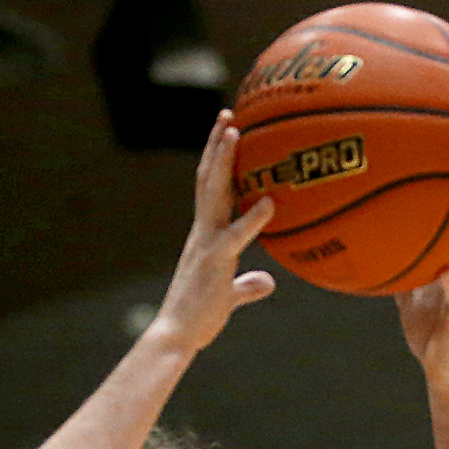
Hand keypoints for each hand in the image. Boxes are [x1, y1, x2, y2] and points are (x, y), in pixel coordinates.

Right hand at [145, 112, 276, 356]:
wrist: (177, 335)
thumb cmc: (199, 316)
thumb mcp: (229, 296)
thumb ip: (248, 285)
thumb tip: (268, 282)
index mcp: (206, 234)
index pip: (211, 188)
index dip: (218, 159)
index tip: (228, 131)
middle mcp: (203, 231)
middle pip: (209, 178)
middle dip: (218, 145)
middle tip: (228, 113)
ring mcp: (207, 243)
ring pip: (214, 193)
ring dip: (224, 160)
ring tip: (236, 130)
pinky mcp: (215, 262)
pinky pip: (236, 236)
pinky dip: (254, 218)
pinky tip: (271, 203)